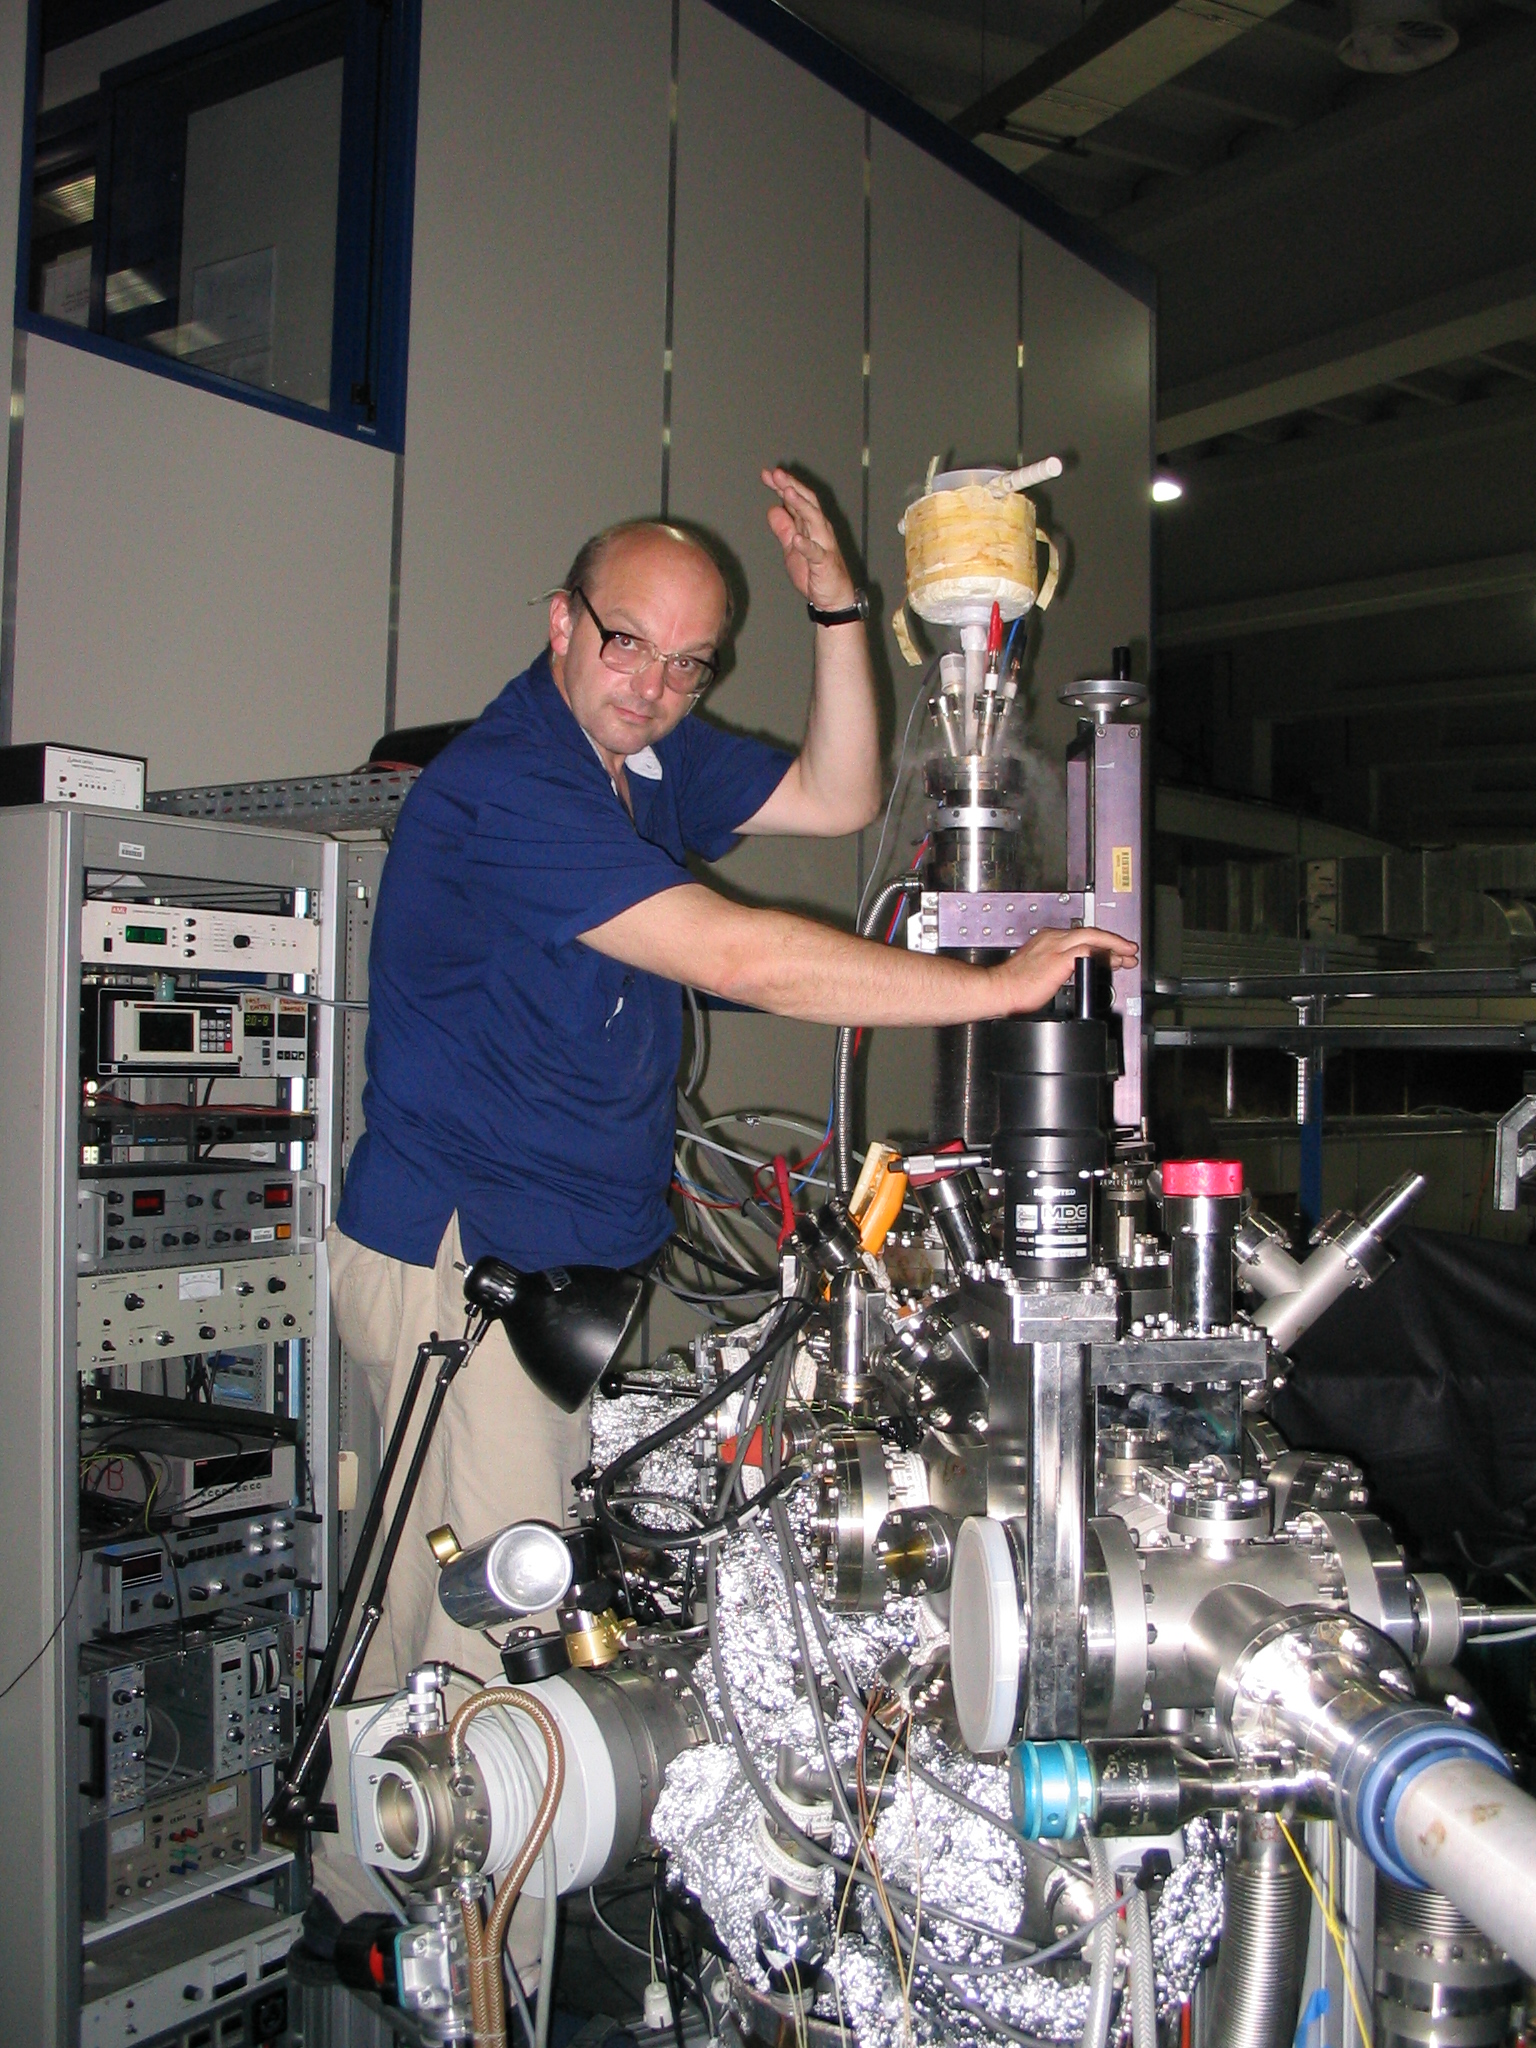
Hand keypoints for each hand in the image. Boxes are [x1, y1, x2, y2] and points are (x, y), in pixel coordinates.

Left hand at [762, 467, 856, 610]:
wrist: (833, 597)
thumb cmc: (814, 572)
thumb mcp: (792, 548)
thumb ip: (784, 528)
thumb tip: (772, 508)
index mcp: (810, 524)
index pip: (797, 500)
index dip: (782, 486)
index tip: (766, 474)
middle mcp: (819, 529)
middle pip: (807, 502)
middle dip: (791, 486)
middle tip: (776, 473)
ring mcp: (823, 544)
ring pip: (813, 519)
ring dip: (800, 505)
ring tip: (787, 492)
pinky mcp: (824, 563)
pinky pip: (815, 552)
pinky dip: (806, 545)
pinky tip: (797, 538)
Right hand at [990, 926, 1138, 1014]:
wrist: (998, 989)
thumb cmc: (1014, 985)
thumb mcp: (1038, 969)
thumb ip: (1057, 966)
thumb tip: (1073, 972)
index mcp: (1047, 940)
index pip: (1081, 935)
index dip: (1100, 944)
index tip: (1113, 952)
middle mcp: (1052, 939)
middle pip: (1091, 933)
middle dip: (1113, 943)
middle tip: (1129, 951)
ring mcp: (1056, 947)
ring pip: (1093, 937)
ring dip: (1113, 946)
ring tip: (1128, 954)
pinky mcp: (1059, 959)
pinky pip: (1087, 951)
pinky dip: (1103, 954)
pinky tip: (1113, 961)